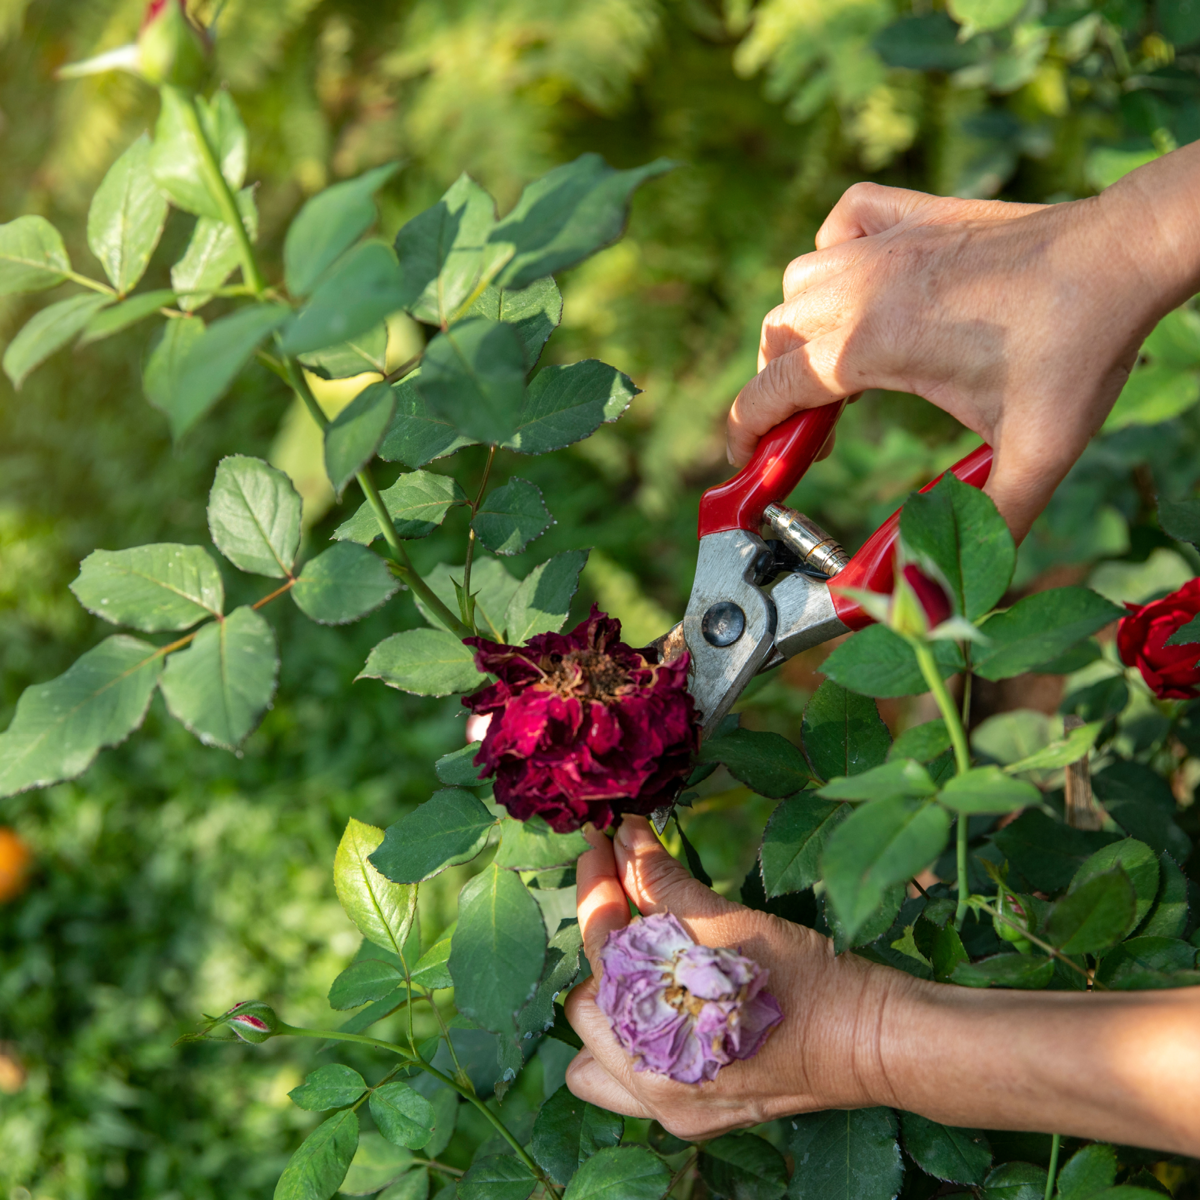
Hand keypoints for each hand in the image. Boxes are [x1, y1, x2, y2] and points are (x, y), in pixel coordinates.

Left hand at [563, 816, 906, 1139]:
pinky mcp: (695, 1114)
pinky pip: (633, 1080)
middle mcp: (650, 1082)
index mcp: (651, 1032)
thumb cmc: (802, 976)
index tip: (601, 840)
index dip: (597, 883)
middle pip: (588, 1002)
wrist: (872, 1038)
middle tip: (629, 896)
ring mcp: (672, 1106)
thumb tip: (624, 835)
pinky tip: (663, 998)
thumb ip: (661, 881)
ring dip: (611, 1000)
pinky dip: (635, 1036)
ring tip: (644, 958)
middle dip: (603, 947)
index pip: (598, 945)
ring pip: (598, 1053)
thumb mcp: (725, 921)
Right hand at [727, 151, 1199, 541]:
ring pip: (799, 285)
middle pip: (775, 343)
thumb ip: (983, 529)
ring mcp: (886, 244)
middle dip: (777, 395)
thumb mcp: (1032, 455)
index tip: (747, 466)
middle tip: (813, 437)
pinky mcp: (915, 216)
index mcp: (869, 344)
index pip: (769, 392)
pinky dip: (833, 253)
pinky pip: (842, 224)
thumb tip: (942, 602)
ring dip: (799, 332)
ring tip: (835, 373)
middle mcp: (861, 288)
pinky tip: (859, 284)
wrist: (1123, 256)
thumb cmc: (1077, 348)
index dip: (745, 436)